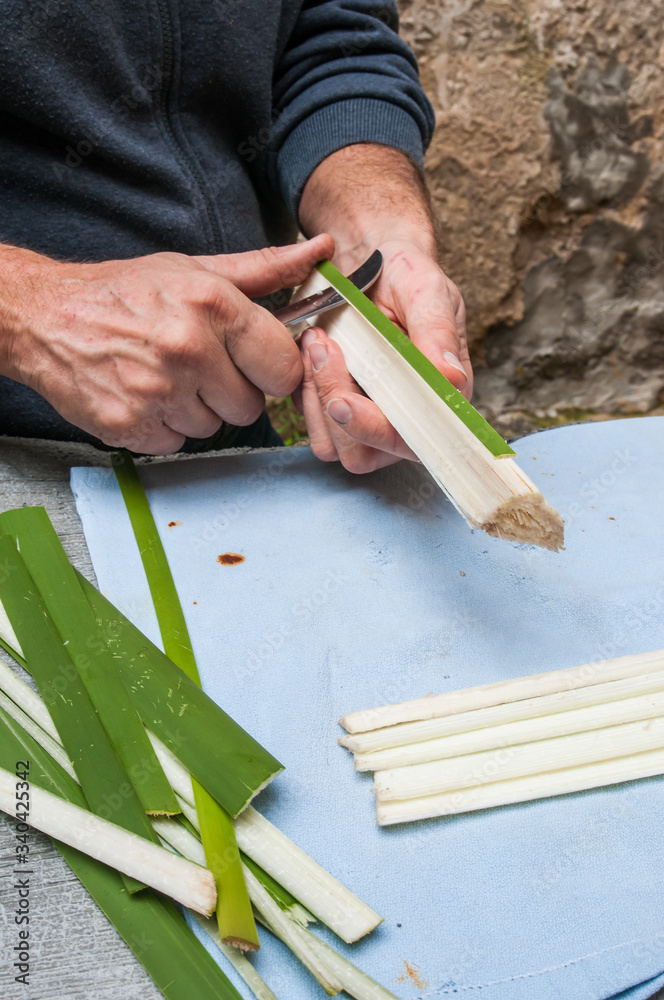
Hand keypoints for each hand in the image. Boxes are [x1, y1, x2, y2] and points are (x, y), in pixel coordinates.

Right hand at [2, 235, 332, 452]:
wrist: (46, 318)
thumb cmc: (126, 293)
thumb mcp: (195, 270)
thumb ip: (264, 270)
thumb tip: (322, 251)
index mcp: (213, 306)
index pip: (284, 367)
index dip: (271, 369)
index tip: (254, 362)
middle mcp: (188, 349)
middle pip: (251, 406)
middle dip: (231, 390)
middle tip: (199, 365)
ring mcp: (158, 392)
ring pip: (214, 428)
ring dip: (196, 410)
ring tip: (166, 376)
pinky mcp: (132, 426)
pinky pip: (177, 443)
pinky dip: (164, 426)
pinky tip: (145, 394)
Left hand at [294, 237, 470, 472]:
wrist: (373, 261)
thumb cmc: (408, 276)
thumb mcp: (428, 291)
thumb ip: (438, 332)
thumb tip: (450, 378)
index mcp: (438, 401)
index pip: (410, 442)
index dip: (374, 431)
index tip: (343, 402)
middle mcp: (402, 419)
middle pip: (361, 454)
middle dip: (334, 405)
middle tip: (323, 348)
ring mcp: (364, 418)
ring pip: (329, 444)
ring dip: (314, 396)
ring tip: (316, 340)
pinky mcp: (331, 407)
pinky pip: (308, 419)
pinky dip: (302, 386)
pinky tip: (309, 344)